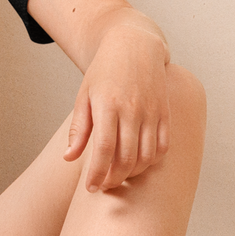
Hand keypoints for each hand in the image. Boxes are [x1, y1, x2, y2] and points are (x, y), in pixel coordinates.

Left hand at [65, 25, 170, 191]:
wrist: (135, 46)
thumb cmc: (103, 72)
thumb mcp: (84, 96)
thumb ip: (78, 129)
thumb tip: (68, 158)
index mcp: (108, 105)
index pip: (104, 150)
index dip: (97, 173)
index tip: (91, 188)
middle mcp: (133, 110)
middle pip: (127, 157)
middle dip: (114, 178)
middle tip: (103, 186)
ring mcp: (153, 112)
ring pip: (147, 155)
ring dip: (133, 173)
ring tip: (118, 178)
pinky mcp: (166, 113)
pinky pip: (163, 146)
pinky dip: (152, 161)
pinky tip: (138, 165)